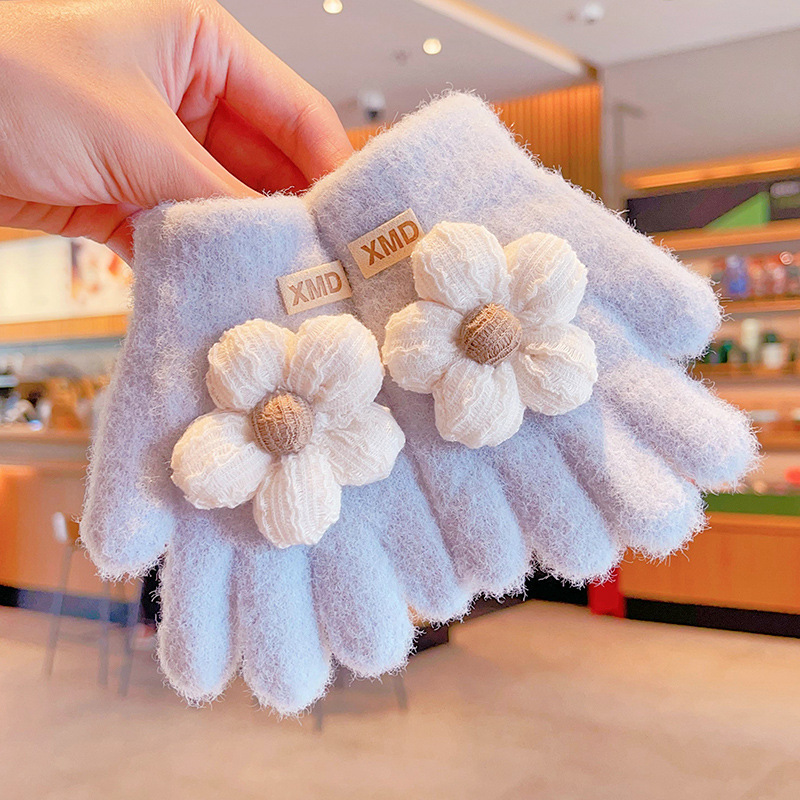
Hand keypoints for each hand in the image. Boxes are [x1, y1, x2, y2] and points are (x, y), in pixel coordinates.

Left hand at [0, 0, 351, 259]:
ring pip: (225, 205)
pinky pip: (181, 231)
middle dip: (291, 218)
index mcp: (204, 49)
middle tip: (323, 270)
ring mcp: (157, 149)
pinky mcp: (125, 194)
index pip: (297, 113)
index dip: (332, 170)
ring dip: (244, 244)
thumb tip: (284, 243)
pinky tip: (222, 287)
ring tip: (280, 286)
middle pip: (267, 166)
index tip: (355, 227)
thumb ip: (221, 194)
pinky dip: (198, 259)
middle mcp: (188, 98)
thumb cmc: (8, 78)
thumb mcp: (138, 136)